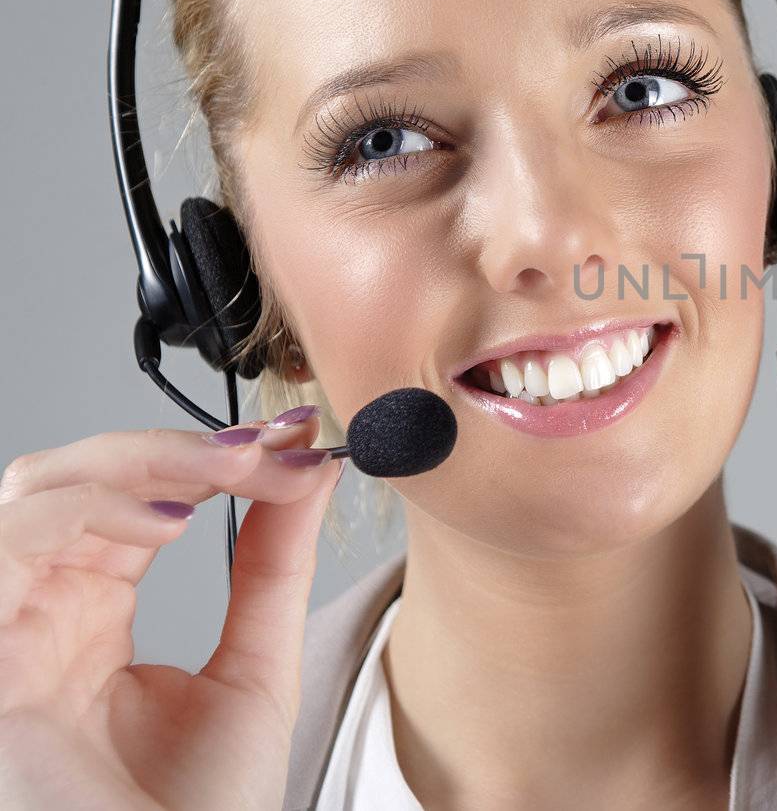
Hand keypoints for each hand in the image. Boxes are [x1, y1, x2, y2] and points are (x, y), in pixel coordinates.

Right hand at [0, 411, 339, 809]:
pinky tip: (168, 523)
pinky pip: (8, 549)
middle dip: (179, 446)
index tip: (299, 439)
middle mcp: (43, 609)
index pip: (136, 494)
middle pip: (77, 476)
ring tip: (232, 471)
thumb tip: (310, 467)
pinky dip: (84, 513)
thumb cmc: (200, 809)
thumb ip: (273, 566)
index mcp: (95, 606)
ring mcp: (9, 631)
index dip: (213, 455)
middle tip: (270, 447)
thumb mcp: (255, 666)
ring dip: (141, 462)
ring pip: (37, 492)